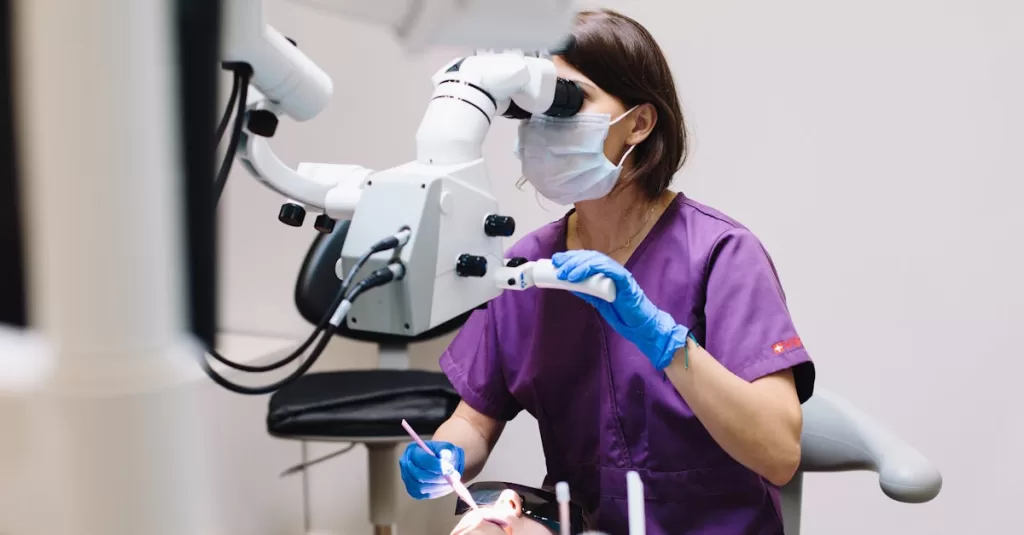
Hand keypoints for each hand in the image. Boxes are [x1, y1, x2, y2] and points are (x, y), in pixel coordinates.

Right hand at [399, 440, 465, 499]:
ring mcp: (408, 479)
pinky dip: (438, 492)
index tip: (449, 468)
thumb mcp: (447, 447)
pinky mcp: (414, 491)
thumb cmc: (443, 453)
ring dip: (439, 486)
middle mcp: (406, 465)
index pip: (421, 459)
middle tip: (453, 476)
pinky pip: (425, 495)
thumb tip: (443, 455)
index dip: (435, 465)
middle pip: (419, 475)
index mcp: (412, 450)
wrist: (443, 463)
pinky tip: (447, 486)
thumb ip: (446, 450)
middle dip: (438, 477)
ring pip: (422, 487)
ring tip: (452, 481)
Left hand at [552, 249, 690, 369]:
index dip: (571, 257)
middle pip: (590, 256)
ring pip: (597, 261)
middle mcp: (613, 270)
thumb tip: (569, 284)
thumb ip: (586, 291)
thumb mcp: (598, 301)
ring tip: (564, 274)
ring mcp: (620, 274)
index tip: (556, 261)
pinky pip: (609, 269)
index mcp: (607, 273)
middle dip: (571, 259)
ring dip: (578, 265)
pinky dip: (592, 269)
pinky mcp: (626, 281)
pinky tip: (578, 276)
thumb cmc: (622, 314)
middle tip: (557, 265)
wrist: (640, 326)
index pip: (587, 258)